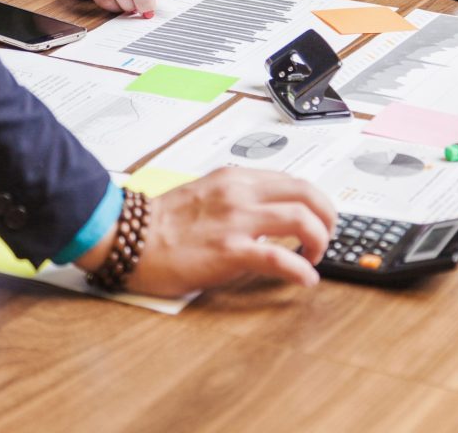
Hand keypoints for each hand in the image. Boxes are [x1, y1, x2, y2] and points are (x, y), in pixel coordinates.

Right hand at [77, 169, 336, 297]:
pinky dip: (301, 270)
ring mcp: (235, 220)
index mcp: (235, 178)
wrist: (128, 236)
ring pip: (301, 219)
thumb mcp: (207, 193)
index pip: (294, 181)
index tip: (319, 219)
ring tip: (314, 257)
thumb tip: (269, 215)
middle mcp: (240, 192)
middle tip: (325, 238)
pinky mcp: (228, 251)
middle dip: (328, 217)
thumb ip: (239, 198)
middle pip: (307, 194)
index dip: (316, 202)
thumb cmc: (162, 221)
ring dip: (319, 241)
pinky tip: (305, 279)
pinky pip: (279, 258)